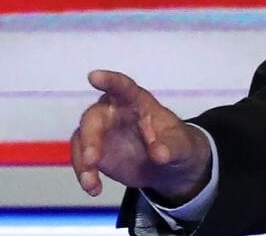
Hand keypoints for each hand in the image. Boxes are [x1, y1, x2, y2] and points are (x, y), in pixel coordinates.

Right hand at [71, 70, 211, 204]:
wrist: (170, 166)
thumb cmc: (177, 144)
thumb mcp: (183, 146)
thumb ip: (172, 147)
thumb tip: (159, 153)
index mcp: (138, 101)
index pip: (123, 87)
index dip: (109, 81)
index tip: (94, 76)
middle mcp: (115, 112)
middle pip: (94, 117)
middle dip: (91, 137)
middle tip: (92, 159)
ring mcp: (102, 131)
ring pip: (82, 139)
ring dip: (83, 161)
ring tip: (91, 182)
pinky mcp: (95, 150)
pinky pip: (82, 159)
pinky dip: (85, 174)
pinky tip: (93, 188)